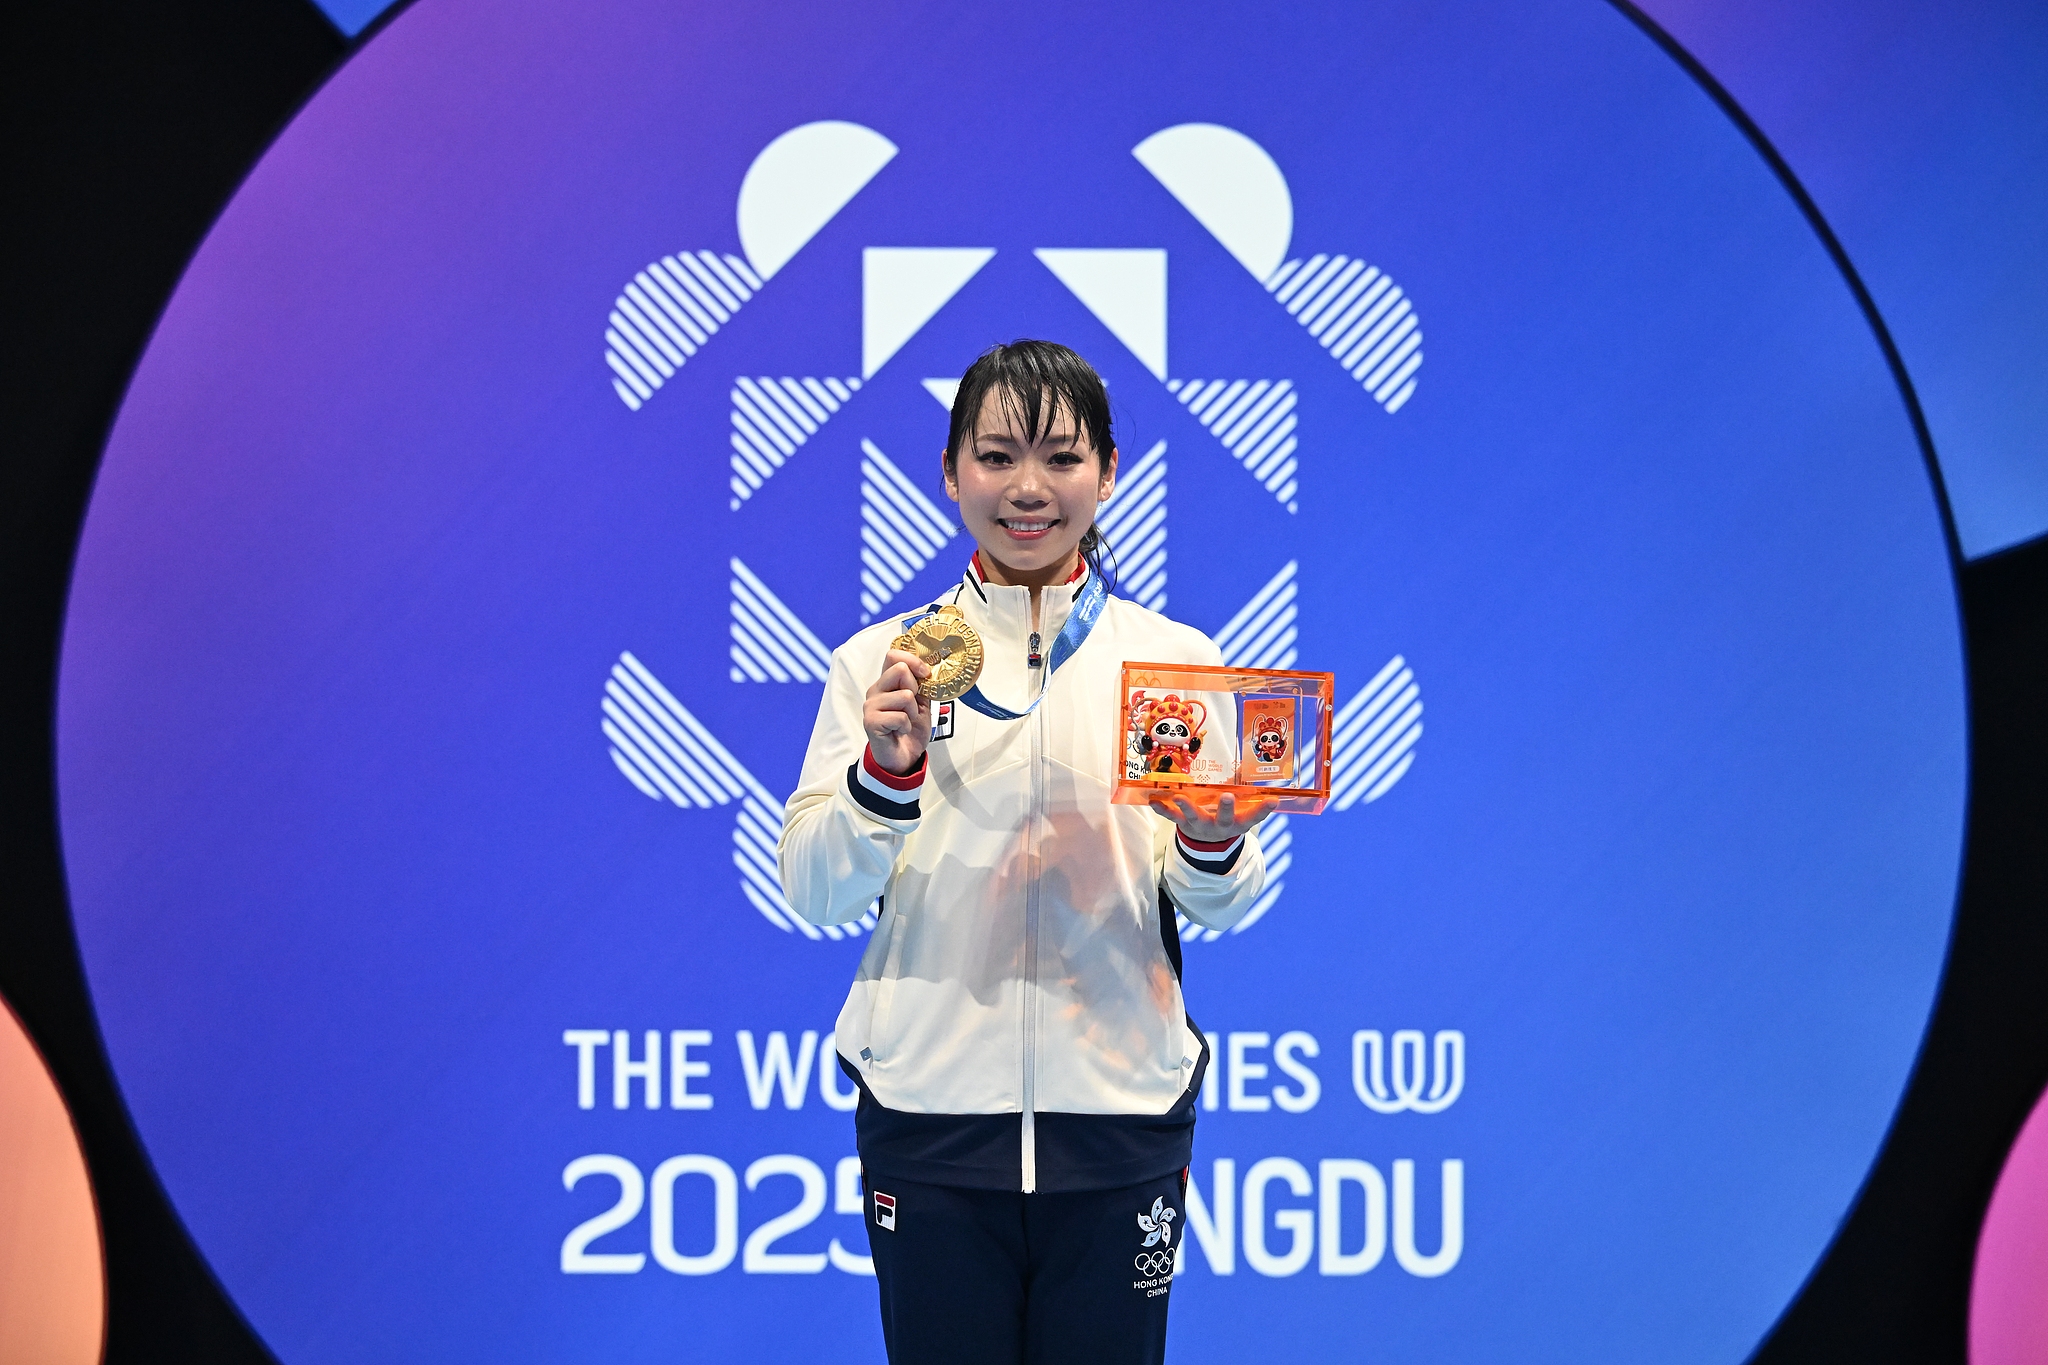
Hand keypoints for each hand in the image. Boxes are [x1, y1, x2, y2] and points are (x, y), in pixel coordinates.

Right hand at [863, 649, 931, 775]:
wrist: (903, 758)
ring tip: (906, 722)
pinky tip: (899, 731)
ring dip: (913, 712)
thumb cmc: (910, 730)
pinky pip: (900, 716)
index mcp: (887, 682)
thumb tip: (930, 668)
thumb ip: (923, 685)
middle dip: (915, 688)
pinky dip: (906, 726)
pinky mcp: (871, 721)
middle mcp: (876, 690)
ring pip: (905, 695)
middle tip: (912, 707)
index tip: (925, 673)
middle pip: (900, 669)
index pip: (893, 655)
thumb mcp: (922, 703)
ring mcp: (871, 705)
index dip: (913, 660)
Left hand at [1149, 790, 1277, 843]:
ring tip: (1180, 797)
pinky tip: (1153, 801)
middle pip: (1224, 818)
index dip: (1263, 810)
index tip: (1273, 801)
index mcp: (1238, 823)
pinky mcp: (1184, 824)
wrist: (1208, 843)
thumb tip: (1256, 772)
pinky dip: (1162, 809)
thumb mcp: (1240, 811)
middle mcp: (1220, 826)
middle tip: (1227, 796)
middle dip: (1226, 808)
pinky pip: (1172, 817)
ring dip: (1188, 807)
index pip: (1254, 817)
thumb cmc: (1227, 819)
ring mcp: (1201, 826)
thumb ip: (1248, 795)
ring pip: (1195, 817)